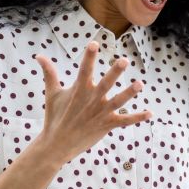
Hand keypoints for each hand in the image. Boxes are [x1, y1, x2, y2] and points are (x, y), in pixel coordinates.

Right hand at [34, 41, 151, 163]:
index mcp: (79, 90)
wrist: (56, 145)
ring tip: (140, 84)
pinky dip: (137, 117)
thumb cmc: (55, 117)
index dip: (89, 56)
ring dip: (129, 93)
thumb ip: (49, 73)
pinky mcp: (107, 125)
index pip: (84, 69)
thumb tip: (38, 55)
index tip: (94, 43)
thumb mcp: (52, 94)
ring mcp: (100, 113)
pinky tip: (150, 113)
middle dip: (114, 72)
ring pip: (118, 101)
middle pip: (105, 84)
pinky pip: (125, 121)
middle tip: (124, 61)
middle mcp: (91, 100)